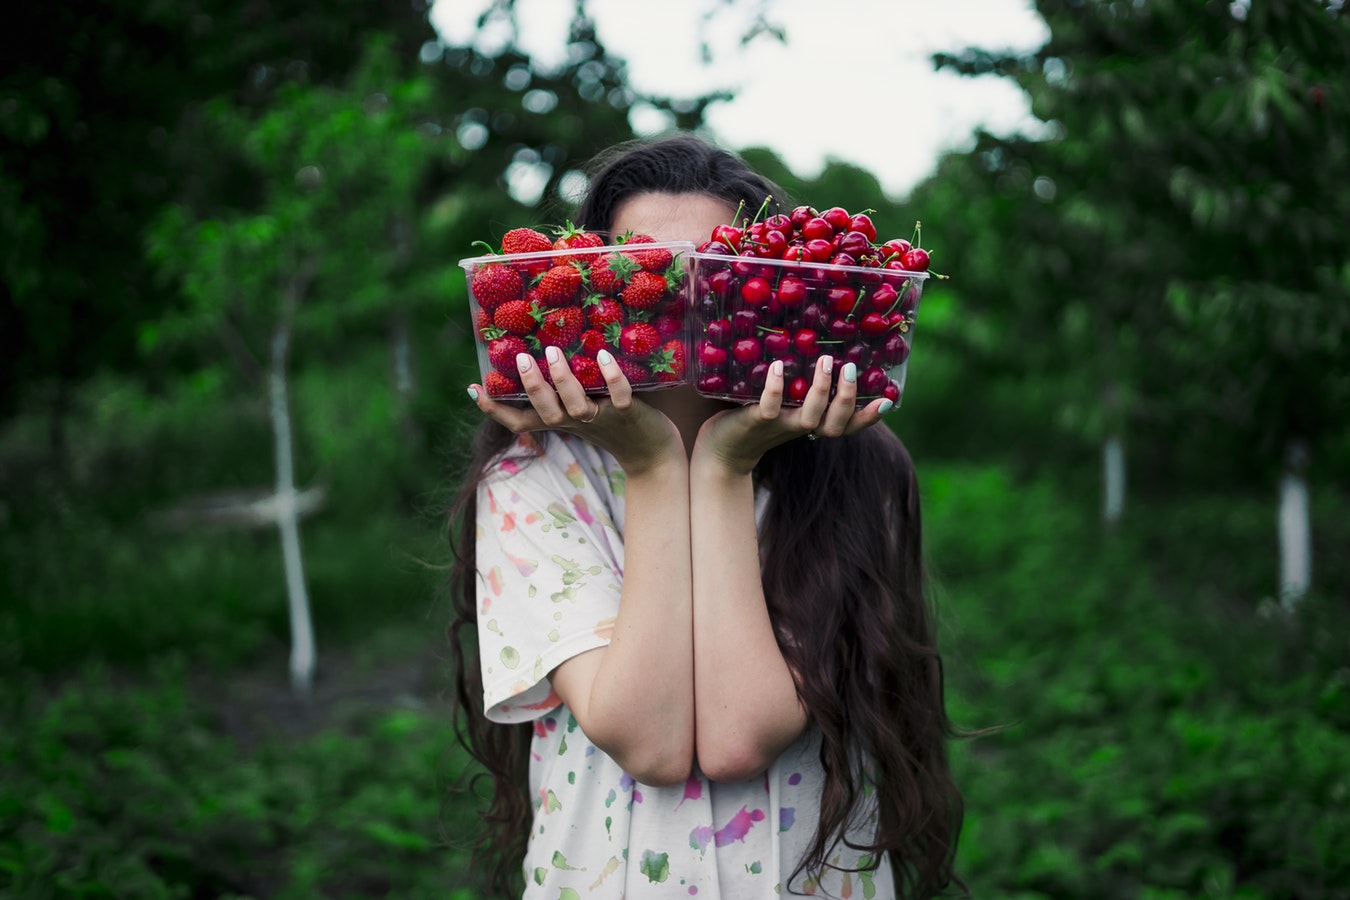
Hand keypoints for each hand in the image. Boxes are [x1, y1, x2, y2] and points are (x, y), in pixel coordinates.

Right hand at [468, 347, 684, 476]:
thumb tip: (542, 352)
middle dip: (531, 388)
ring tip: (553, 352)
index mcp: (559, 421)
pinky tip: (603, 356)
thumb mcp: (581, 409)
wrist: (653, 451)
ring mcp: (601, 419)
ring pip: (576, 405)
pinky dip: (612, 376)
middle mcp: (575, 422)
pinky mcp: (628, 413)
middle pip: (544, 413)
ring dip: (563, 380)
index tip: (473, 388)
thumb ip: (562, 390)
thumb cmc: (612, 423)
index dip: (495, 409)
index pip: (519, 421)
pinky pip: (619, 395)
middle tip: (521, 360)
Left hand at [693, 355, 893, 475]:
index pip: (848, 426)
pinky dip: (775, 389)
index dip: (869, 417)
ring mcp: (779, 426)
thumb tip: (817, 343)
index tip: (888, 400)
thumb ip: (799, 381)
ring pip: (809, 418)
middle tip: (850, 369)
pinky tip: (778, 367)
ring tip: (825, 362)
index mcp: (812, 422)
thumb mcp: (783, 400)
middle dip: (847, 398)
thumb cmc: (756, 417)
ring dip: (820, 390)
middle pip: (835, 424)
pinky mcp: (755, 421)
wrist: (721, 449)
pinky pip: (769, 408)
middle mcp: (800, 427)